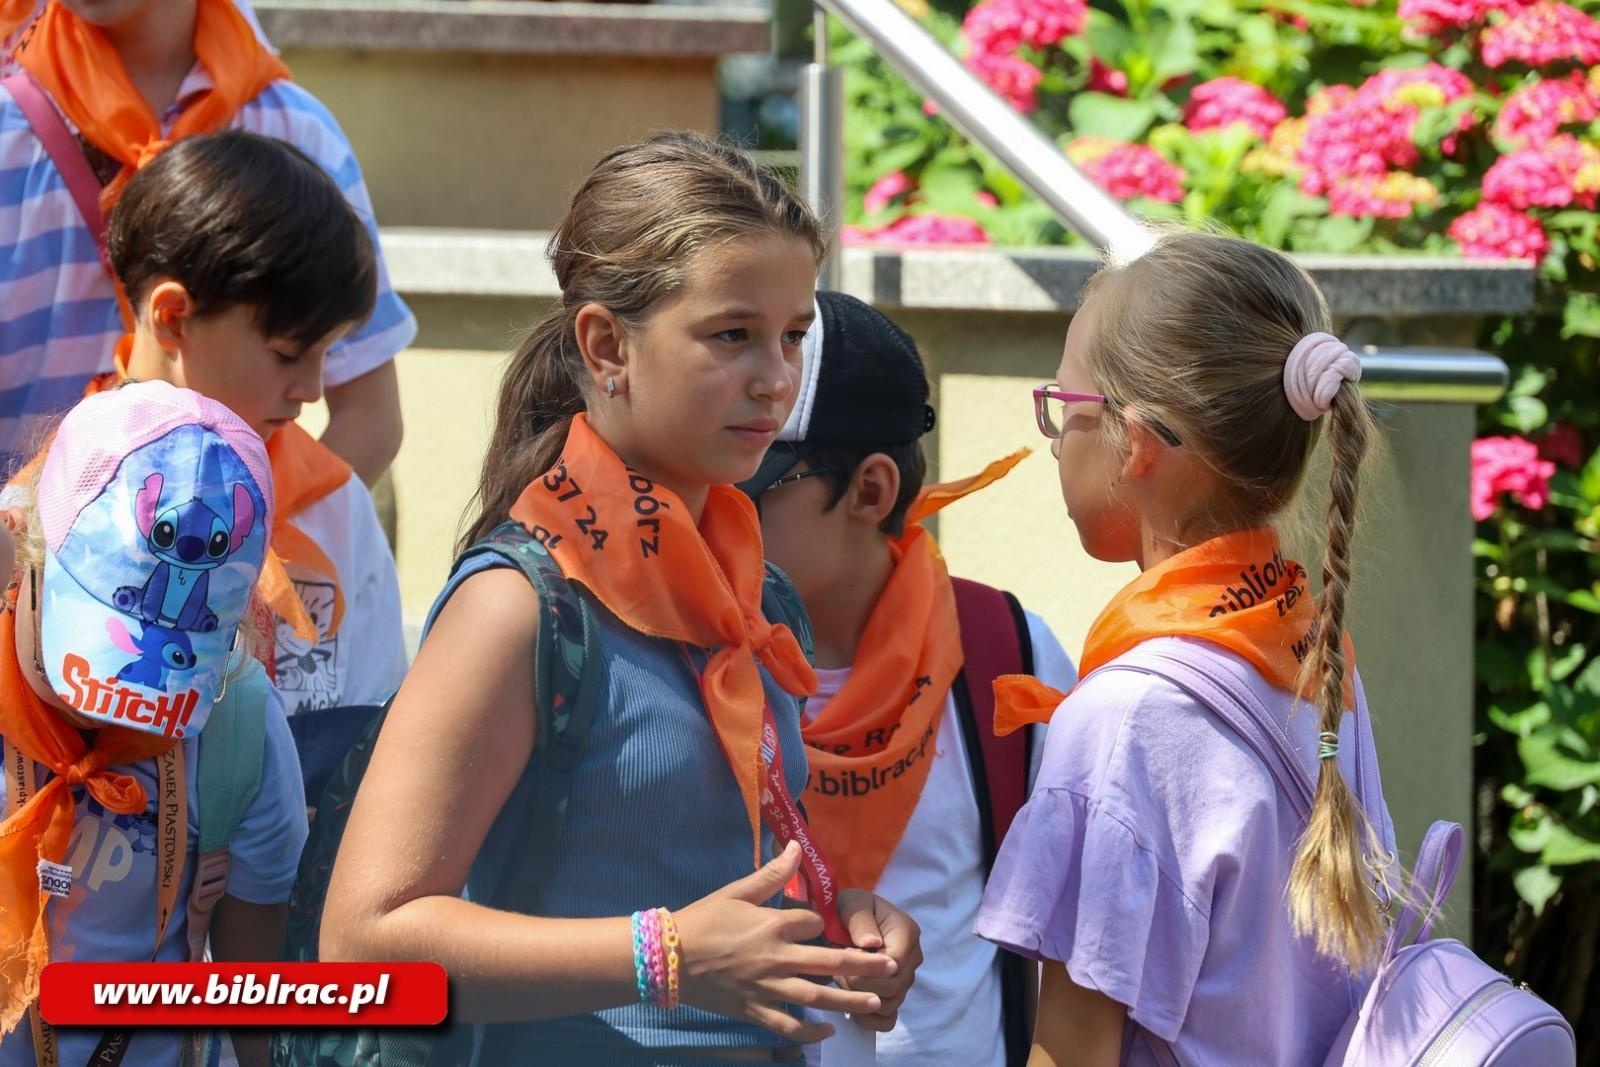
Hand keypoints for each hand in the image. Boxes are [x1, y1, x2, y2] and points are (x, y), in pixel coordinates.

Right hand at [674, 842, 899, 1042]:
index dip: (823, 923)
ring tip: (876, 1001)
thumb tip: (798, 847)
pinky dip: (810, 1031)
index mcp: (773, 924)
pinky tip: (829, 1031)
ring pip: (816, 997)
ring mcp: (767, 988)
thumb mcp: (737, 891)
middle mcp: (777, 957)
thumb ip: (772, 874)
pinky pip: (788, 1025)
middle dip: (864, 965)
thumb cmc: (703, 920)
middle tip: (893, 967)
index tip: (822, 925)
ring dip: (849, 1000)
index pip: (815, 922)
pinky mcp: (755, 1011)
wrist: (668, 958)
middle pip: (830, 962)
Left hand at [835, 889, 921, 1031]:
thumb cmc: (850, 908)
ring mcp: (904, 977)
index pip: (895, 965)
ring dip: (863, 1000)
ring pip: (891, 1004)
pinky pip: (889, 1019)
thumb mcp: (852, 904)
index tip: (845, 959)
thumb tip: (871, 943)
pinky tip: (853, 1009)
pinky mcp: (894, 993)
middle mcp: (912, 957)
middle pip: (894, 988)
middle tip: (840, 973)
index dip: (869, 970)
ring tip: (843, 981)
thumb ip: (861, 921)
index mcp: (906, 932)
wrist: (846, 916)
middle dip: (862, 985)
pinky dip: (871, 1019)